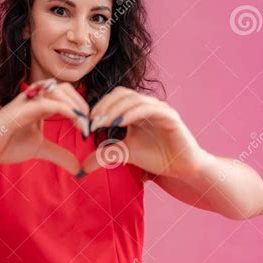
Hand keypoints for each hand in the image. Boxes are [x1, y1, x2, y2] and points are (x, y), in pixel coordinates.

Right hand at [0, 80, 89, 175]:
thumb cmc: (5, 144)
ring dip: (79, 106)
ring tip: (87, 126)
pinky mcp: (24, 107)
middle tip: (93, 125)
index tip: (91, 128)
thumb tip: (78, 167)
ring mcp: (29, 100)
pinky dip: (70, 112)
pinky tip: (79, 126)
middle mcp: (35, 97)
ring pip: (62, 90)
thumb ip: (59, 154)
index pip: (67, 96)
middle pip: (67, 88)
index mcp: (40, 103)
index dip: (81, 108)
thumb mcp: (39, 149)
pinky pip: (52, 103)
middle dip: (83, 104)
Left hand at [82, 86, 205, 177]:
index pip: (114, 98)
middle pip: (122, 94)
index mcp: (136, 110)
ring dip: (115, 109)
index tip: (86, 123)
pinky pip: (149, 109)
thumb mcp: (125, 154)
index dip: (99, 107)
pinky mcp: (170, 116)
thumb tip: (83, 166)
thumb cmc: (156, 158)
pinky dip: (133, 113)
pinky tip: (120, 123)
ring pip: (133, 99)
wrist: (180, 169)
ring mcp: (159, 108)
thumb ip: (105, 155)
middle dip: (104, 106)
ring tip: (102, 123)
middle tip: (92, 122)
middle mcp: (147, 105)